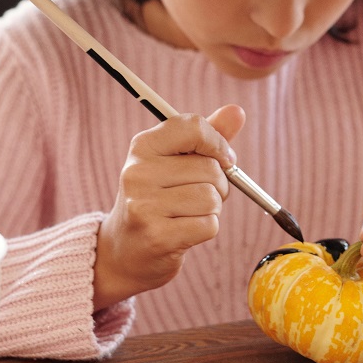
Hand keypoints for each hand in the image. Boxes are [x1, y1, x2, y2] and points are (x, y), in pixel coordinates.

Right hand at [93, 104, 245, 309]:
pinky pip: (209, 225)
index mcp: (143, 146)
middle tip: (198, 195)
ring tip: (189, 213)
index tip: (222, 159)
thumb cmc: (158, 198)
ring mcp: (144, 205)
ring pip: (212, 197)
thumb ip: (207, 137)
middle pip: (211, 168)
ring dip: (212, 209)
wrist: (125, 251)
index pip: (194, 126)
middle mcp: (138, 172)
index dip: (218, 143)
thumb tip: (237, 110)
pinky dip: (207, 229)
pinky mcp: (157, 236)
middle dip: (218, 184)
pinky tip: (185, 231)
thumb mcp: (174, 162)